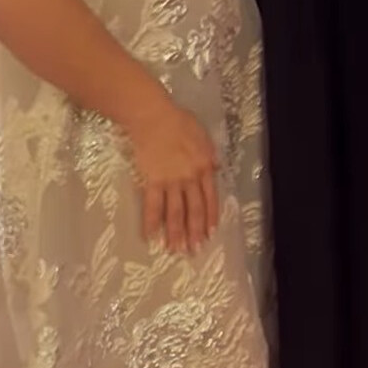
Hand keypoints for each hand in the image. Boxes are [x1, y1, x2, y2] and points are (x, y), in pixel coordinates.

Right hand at [126, 96, 219, 252]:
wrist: (154, 117)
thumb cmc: (178, 121)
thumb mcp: (203, 135)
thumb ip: (210, 153)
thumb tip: (217, 167)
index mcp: (205, 167)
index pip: (210, 198)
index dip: (210, 217)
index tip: (210, 233)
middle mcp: (190, 178)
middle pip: (194, 210)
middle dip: (195, 232)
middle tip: (194, 250)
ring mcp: (171, 181)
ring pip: (176, 213)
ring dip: (176, 233)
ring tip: (175, 250)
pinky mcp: (152, 181)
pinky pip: (152, 206)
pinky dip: (151, 222)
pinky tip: (150, 236)